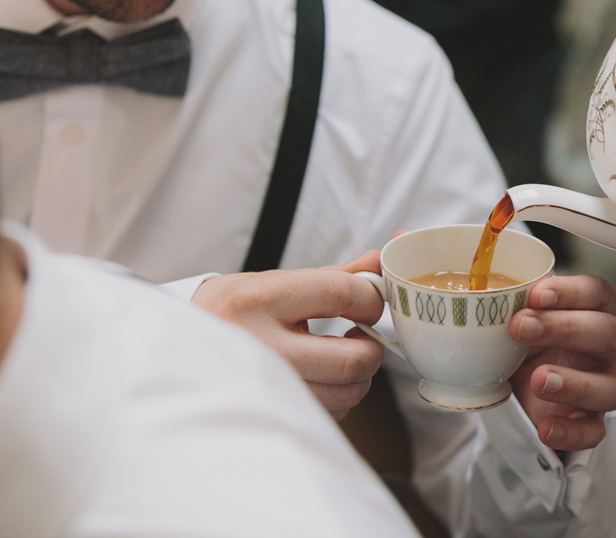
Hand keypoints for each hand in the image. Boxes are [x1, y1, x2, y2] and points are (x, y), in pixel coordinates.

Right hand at [192, 251, 385, 420]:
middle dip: (371, 349)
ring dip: (357, 378)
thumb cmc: (232, 312)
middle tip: (360, 338)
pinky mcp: (270, 416)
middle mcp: (261, 346)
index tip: (367, 303)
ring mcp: (265, 388)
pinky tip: (319, 380)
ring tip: (337, 358)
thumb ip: (335, 275)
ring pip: (345, 394)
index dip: (369, 299)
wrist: (177, 349)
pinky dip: (338, 398)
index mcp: (261, 300)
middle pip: (352, 360)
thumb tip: (379, 260)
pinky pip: (329, 414)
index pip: (340, 294)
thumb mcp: (274, 283)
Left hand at [509, 275, 615, 451]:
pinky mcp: (593, 421)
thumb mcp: (523, 316)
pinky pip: (595, 432)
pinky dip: (572, 432)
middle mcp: (610, 346)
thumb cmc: (531, 337)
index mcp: (598, 310)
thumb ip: (517, 305)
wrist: (523, 379)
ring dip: (576, 383)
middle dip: (565, 328)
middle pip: (608, 333)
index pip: (598, 292)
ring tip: (539, 379)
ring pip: (612, 387)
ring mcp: (606, 384)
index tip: (536, 295)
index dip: (572, 292)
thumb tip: (486, 296)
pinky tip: (545, 427)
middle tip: (520, 327)